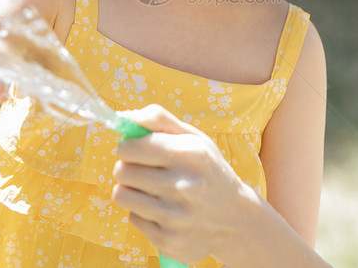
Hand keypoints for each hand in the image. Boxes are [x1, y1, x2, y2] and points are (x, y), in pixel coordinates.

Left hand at [112, 105, 258, 263]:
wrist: (235, 219)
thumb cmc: (207, 171)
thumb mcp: (193, 138)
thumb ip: (159, 120)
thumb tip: (123, 117)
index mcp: (189, 154)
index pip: (130, 147)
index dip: (128, 147)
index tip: (136, 150)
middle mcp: (183, 186)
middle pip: (122, 172)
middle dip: (128, 168)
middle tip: (144, 171)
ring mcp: (175, 217)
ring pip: (121, 196)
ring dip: (131, 191)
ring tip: (151, 190)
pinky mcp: (168, 240)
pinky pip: (133, 218)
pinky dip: (143, 213)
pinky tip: (162, 210)